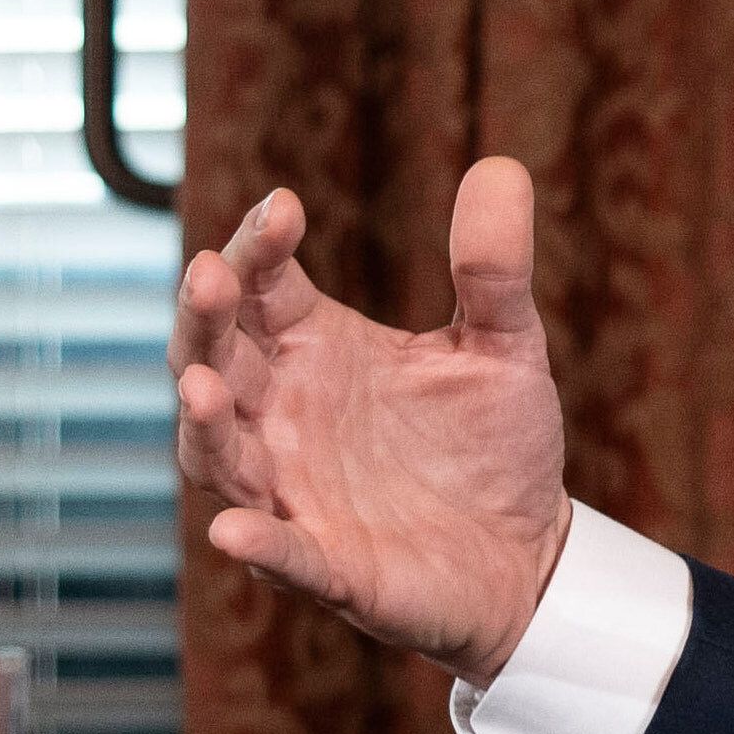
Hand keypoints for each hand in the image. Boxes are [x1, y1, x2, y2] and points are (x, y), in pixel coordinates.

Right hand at [172, 157, 576, 688]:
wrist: (529, 551)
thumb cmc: (493, 446)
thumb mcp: (505, 346)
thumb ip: (494, 269)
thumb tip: (502, 168)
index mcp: (316, 349)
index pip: (263, 286)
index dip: (261, 246)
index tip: (285, 208)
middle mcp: (285, 414)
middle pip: (216, 357)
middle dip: (204, 320)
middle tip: (209, 275)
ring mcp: (294, 490)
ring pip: (220, 453)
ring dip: (206, 422)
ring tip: (206, 385)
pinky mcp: (327, 564)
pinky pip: (280, 553)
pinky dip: (256, 542)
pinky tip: (236, 532)